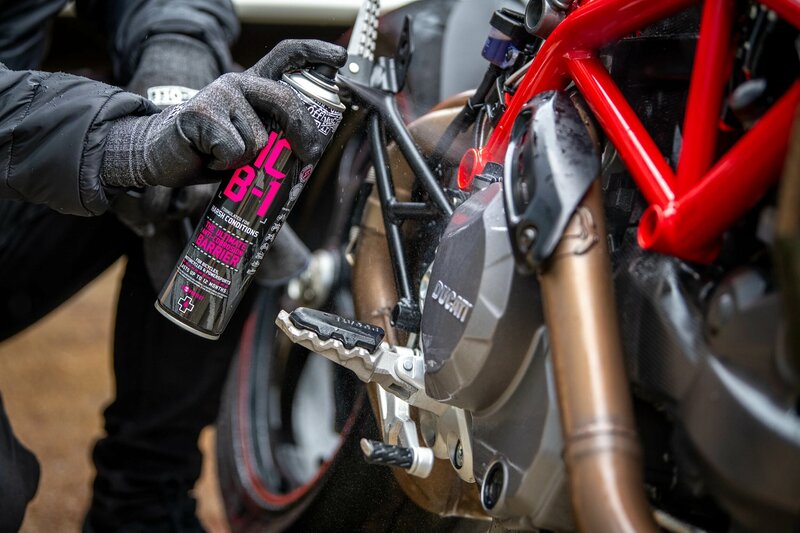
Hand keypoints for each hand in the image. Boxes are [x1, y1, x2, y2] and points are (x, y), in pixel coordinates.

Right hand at [100, 39, 346, 188]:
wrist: (162, 155)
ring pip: (259, 137)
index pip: (287, 55)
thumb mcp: (250, 138)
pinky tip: (212, 158)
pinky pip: (235, 149)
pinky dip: (227, 164)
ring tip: (228, 156)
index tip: (341, 58)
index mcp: (253, 85)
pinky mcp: (200, 114)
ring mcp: (218, 94)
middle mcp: (237, 82)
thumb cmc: (211, 149)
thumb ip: (275, 132)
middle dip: (304, 131)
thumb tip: (315, 147)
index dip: (315, 52)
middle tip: (309, 154)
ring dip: (249, 159)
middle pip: (285, 99)